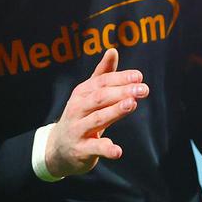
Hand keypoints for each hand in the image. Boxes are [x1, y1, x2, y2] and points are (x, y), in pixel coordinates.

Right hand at [45, 49, 147, 177]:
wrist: (59, 148)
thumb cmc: (80, 117)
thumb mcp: (88, 95)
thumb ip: (102, 74)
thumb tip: (113, 50)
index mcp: (81, 93)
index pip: (101, 82)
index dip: (120, 78)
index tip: (139, 76)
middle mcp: (77, 109)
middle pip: (99, 97)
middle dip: (121, 92)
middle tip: (142, 89)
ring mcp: (78, 129)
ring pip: (97, 119)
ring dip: (114, 111)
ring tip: (132, 104)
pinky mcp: (80, 149)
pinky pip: (93, 148)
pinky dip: (105, 149)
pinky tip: (118, 150)